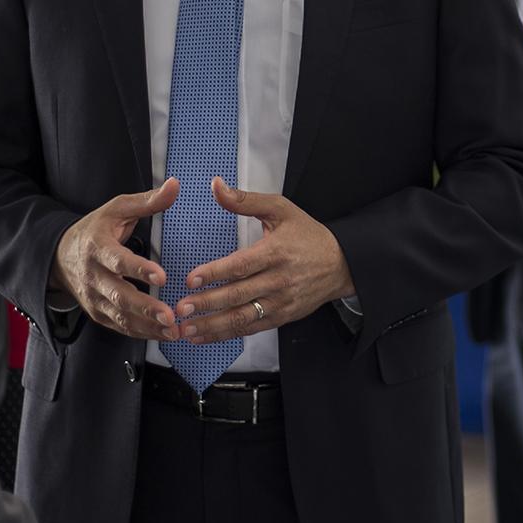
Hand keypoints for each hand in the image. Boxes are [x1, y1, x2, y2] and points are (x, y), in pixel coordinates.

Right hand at [51, 184, 178, 341]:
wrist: (60, 255)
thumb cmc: (95, 230)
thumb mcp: (117, 210)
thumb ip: (147, 201)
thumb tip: (174, 185)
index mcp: (98, 247)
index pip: (119, 260)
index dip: (139, 269)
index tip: (161, 276)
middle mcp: (93, 275)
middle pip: (119, 295)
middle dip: (145, 307)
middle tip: (169, 315)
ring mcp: (94, 297)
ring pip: (120, 315)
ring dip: (146, 326)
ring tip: (172, 330)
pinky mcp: (97, 312)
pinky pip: (119, 326)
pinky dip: (140, 333)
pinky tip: (161, 334)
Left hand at [171, 179, 354, 342]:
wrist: (342, 264)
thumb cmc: (308, 235)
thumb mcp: (281, 209)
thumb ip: (246, 200)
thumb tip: (216, 186)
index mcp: (275, 253)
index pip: (241, 266)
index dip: (215, 274)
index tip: (191, 279)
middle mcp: (278, 280)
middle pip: (238, 295)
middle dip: (207, 304)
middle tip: (180, 309)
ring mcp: (281, 302)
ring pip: (243, 318)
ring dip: (213, 326)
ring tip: (187, 329)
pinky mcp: (283, 316)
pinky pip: (252, 328)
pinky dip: (228, 335)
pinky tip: (206, 335)